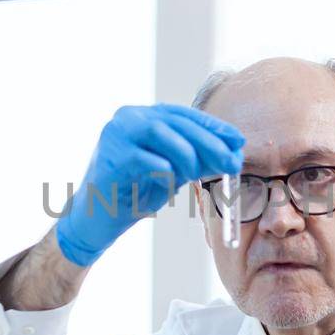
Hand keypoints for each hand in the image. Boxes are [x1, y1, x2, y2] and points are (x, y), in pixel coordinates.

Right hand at [55, 103, 243, 266]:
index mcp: (144, 117)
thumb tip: (234, 154)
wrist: (96, 219)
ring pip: (159, 132)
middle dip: (209, 142)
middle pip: (175, 122)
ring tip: (198, 174)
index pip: (184, 115)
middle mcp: (128, 117)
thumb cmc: (134, 193)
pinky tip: (172, 181)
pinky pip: (140, 157)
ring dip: (187, 153)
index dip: (213, 127)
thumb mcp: (173, 172)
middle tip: (232, 162)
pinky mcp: (108, 157)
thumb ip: (198, 160)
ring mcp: (115, 134)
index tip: (239, 141)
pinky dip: (161, 168)